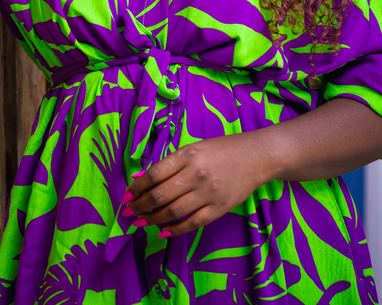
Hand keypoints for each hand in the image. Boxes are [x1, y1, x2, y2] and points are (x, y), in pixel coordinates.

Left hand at [121, 132, 274, 236]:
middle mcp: (196, 175)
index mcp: (186, 156)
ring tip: (141, 222)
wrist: (256, 157)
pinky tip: (163, 231)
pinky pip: (193, 223)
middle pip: (160, 196)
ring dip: (153, 219)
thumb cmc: (220, 150)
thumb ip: (167, 164)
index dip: (136, 188)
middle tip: (128, 213)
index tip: (125, 197)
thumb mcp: (191, 149)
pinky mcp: (219, 208)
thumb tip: (139, 178)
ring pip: (173, 212)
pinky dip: (176, 230)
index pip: (153, 175)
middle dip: (140, 206)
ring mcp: (208, 193)